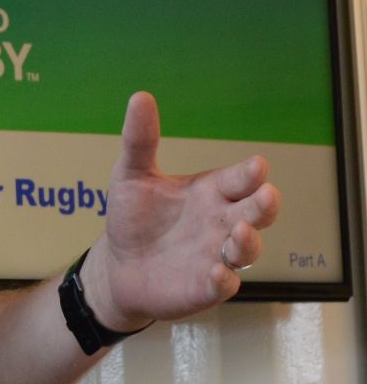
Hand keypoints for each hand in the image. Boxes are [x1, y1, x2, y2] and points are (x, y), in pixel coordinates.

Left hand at [79, 91, 280, 331]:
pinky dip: (223, 280)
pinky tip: (217, 274)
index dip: (250, 173)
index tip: (257, 167)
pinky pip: (223, 284)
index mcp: (212, 191)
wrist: (118, 265)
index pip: (240, 179)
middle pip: (257, 211)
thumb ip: (140, 140)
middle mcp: (222, 222)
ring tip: (239, 233)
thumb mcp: (132, 175)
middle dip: (265, 204)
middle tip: (266, 195)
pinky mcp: (205, 287)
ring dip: (248, 242)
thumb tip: (140, 97)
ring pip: (247, 250)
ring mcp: (217, 255)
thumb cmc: (133, 217)